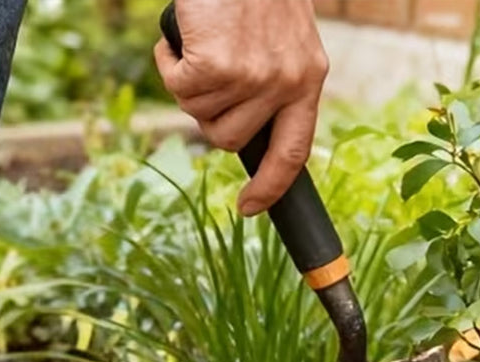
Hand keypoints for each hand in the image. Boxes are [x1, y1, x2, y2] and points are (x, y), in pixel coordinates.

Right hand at [154, 0, 328, 214]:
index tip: (249, 208)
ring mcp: (251, 75)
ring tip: (205, 42)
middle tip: (212, 71)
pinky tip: (186, 34)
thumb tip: (239, 133)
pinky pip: (178, 85)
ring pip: (200, 114)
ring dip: (190, 84)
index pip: (294, 151)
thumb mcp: (283, 40)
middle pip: (229, 139)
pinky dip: (170, 61)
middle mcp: (286, 81)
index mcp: (309, 78)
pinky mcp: (216, 64)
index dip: (271, 187)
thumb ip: (274, 85)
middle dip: (209, 113)